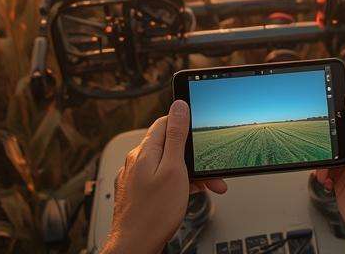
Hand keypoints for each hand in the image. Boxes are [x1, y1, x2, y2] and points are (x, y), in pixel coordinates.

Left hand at [100, 99, 227, 253]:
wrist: (134, 245)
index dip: (185, 123)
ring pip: (165, 166)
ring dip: (187, 174)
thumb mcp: (174, 169)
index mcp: (145, 151)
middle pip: (168, 147)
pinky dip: (174, 184)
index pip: (165, 122)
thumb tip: (178, 106)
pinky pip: (158, 180)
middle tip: (210, 172)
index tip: (201, 127)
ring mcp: (134, 177)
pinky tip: (185, 195)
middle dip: (192, 156)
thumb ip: (176, 136)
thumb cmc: (154, 213)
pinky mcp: (135, 193)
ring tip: (206, 188)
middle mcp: (136, 161)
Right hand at [312, 88, 344, 245]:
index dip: (337, 113)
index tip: (322, 109)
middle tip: (321, 143)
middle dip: (325, 140)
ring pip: (328, 154)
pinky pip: (325, 171)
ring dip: (323, 161)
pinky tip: (327, 180)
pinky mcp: (342, 181)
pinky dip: (322, 175)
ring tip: (328, 169)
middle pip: (336, 135)